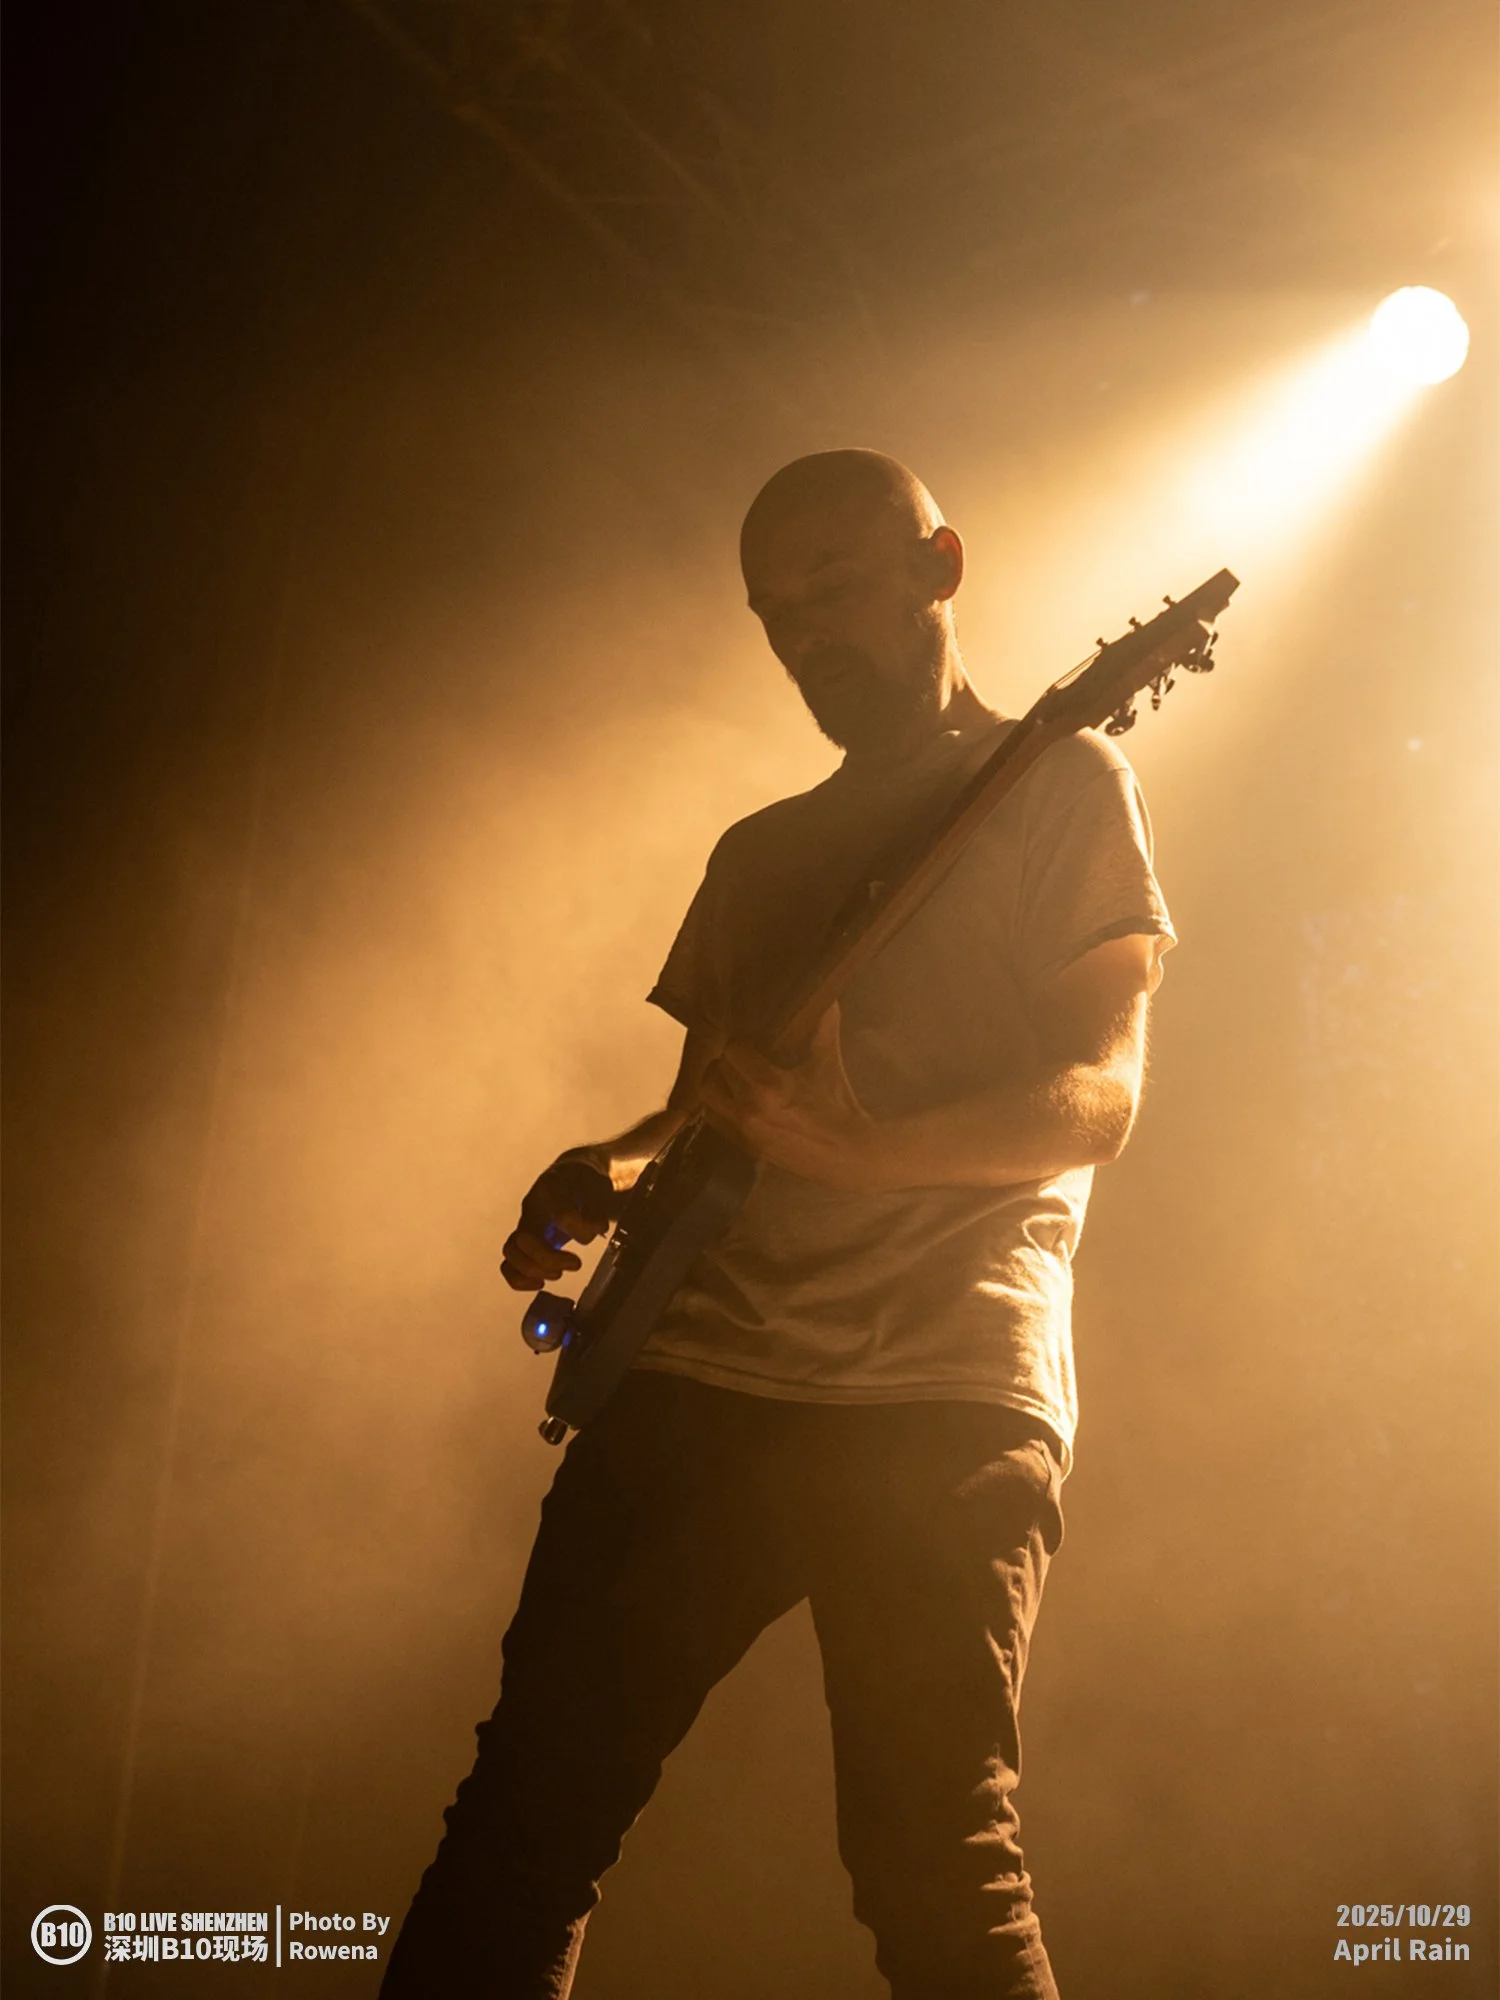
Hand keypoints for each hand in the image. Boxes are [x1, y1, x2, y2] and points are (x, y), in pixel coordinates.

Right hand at [500, 1155, 615, 1291]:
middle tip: (575, 1263)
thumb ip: (597, 1208)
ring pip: (511, 1253)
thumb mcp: (596, 1186)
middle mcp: (531, 1209)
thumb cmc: (582, 1183)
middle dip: (548, 1258)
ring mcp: (524, 1226)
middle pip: (523, 1238)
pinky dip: (519, 1279)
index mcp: (549, 1190)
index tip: (598, 1232)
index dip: (579, 1229)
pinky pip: (508, 1265)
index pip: (560, 1214)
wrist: (570, 1177)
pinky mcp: (523, 1243)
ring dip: (534, 1269)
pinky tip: (540, 1283)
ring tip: (557, 1274)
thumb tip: (598, 1228)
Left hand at [698, 1004, 888, 1189]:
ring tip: (736, 1075)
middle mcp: (748, 1109)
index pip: (731, 1050)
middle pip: (714, 1071)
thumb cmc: (838, 1104)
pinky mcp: (743, 1146)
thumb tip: (825, 996)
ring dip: (717, 1082)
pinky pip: (713, 1118)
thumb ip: (823, 1026)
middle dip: (728, 1060)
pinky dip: (719, 1104)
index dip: (741, 1042)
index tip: (753, 1040)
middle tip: (744, 1055)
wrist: (847, 1154)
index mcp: (767, 1086)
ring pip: (706, 1095)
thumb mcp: (828, 1062)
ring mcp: (742, 1131)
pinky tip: (737, 1097)